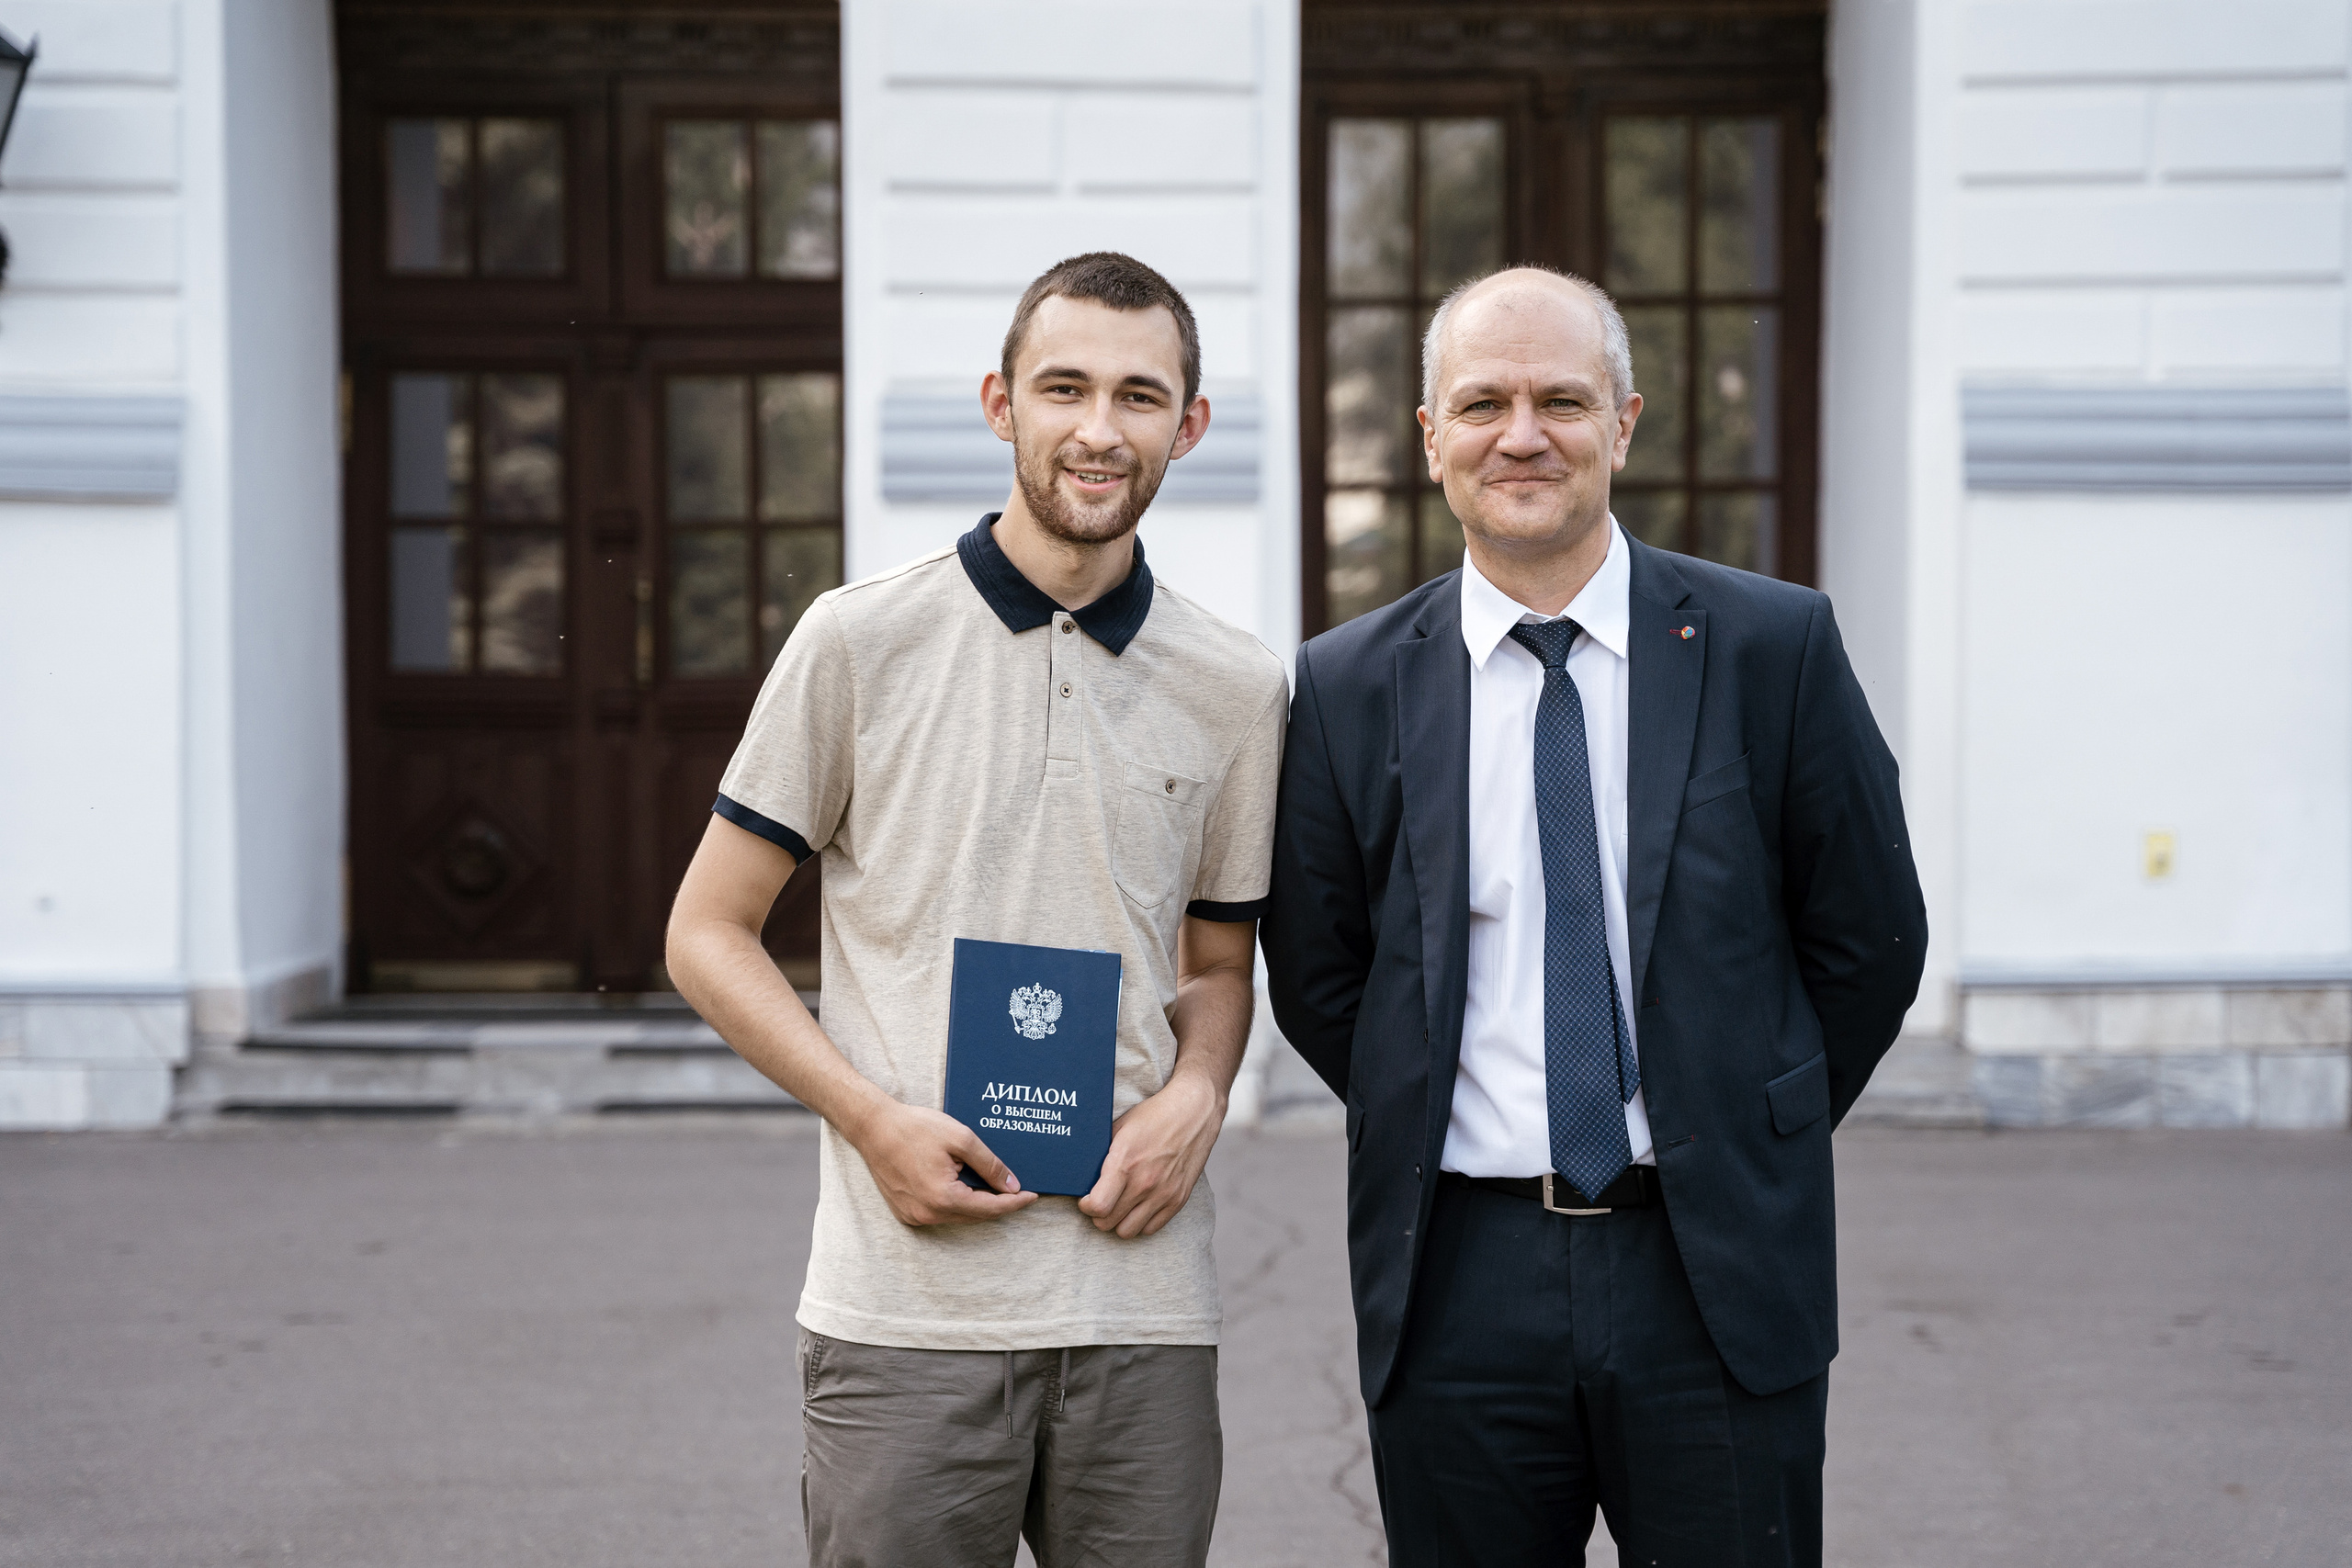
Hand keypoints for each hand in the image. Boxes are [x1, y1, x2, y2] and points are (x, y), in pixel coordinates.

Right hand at [846, 1100, 1038, 1227]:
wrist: (873, 1127)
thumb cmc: (915, 1128)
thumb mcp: (960, 1139)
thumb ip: (989, 1164)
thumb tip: (1011, 1186)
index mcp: (943, 1198)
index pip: (990, 1209)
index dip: (1015, 1203)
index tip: (1033, 1195)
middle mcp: (927, 1214)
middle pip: (975, 1215)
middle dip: (998, 1203)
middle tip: (1018, 1189)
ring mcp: (914, 1216)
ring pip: (958, 1216)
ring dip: (978, 1203)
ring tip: (994, 1185)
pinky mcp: (905, 1212)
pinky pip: (941, 1213)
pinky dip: (957, 1203)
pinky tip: (966, 1186)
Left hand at [1078, 1072, 1225, 1237]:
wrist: (1194, 1112)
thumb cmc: (1154, 1116)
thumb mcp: (1120, 1127)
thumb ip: (1102, 1153)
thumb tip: (1081, 1171)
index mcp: (1125, 1162)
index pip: (1098, 1205)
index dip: (1086, 1206)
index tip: (1085, 1199)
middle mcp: (1144, 1182)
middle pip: (1108, 1222)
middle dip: (1098, 1214)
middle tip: (1100, 1201)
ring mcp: (1163, 1193)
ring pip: (1127, 1231)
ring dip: (1118, 1222)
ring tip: (1119, 1206)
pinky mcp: (1178, 1199)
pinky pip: (1151, 1229)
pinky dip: (1140, 1222)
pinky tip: (1138, 1206)